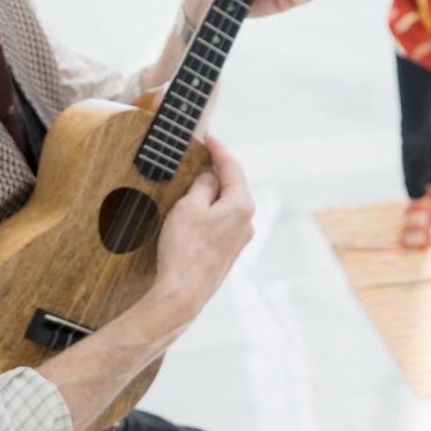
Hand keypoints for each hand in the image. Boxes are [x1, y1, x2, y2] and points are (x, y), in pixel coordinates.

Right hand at [148, 137, 254, 329]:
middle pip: (233, 186)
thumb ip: (203, 186)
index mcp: (242, 205)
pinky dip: (212, 211)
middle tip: (201, 156)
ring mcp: (241, 238)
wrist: (183, 293)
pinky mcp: (230, 252)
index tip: (209, 137)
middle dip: (217, 170)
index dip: (219, 150)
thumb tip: (211, 176)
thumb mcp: (189, 207)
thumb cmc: (184, 249)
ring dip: (213, 192)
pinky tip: (198, 211)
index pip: (232, 168)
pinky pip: (223, 222)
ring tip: (195, 182)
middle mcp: (248, 221)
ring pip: (228, 205)